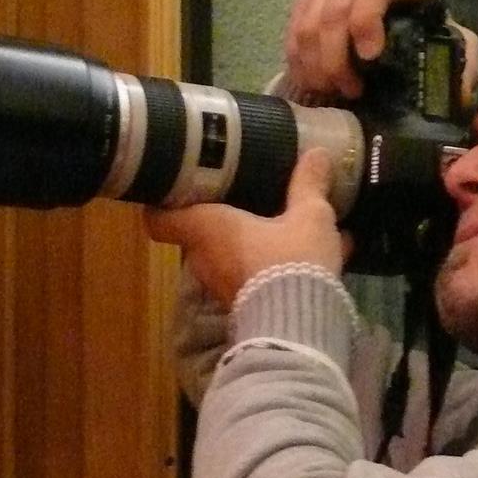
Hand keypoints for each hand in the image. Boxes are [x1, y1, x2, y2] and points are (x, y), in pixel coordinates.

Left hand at [145, 149, 349, 307]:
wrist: (299, 325)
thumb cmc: (290, 258)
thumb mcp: (309, 216)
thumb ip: (309, 185)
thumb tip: (317, 152)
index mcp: (208, 229)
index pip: (160, 219)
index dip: (163, 202)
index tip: (178, 188)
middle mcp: (205, 258)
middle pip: (199, 235)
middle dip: (221, 221)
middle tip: (243, 199)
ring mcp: (223, 285)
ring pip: (230, 257)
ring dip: (251, 246)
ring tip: (284, 228)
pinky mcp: (246, 305)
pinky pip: (256, 277)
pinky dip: (275, 268)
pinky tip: (313, 259)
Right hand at [284, 0, 477, 101]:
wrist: (404, 18)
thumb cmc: (428, 29)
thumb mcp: (456, 42)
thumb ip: (463, 61)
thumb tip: (457, 92)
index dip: (366, 22)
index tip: (369, 59)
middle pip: (335, 11)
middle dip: (338, 58)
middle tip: (350, 91)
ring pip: (309, 22)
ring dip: (317, 64)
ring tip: (332, 90)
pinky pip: (294, 27)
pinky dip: (299, 59)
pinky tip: (313, 82)